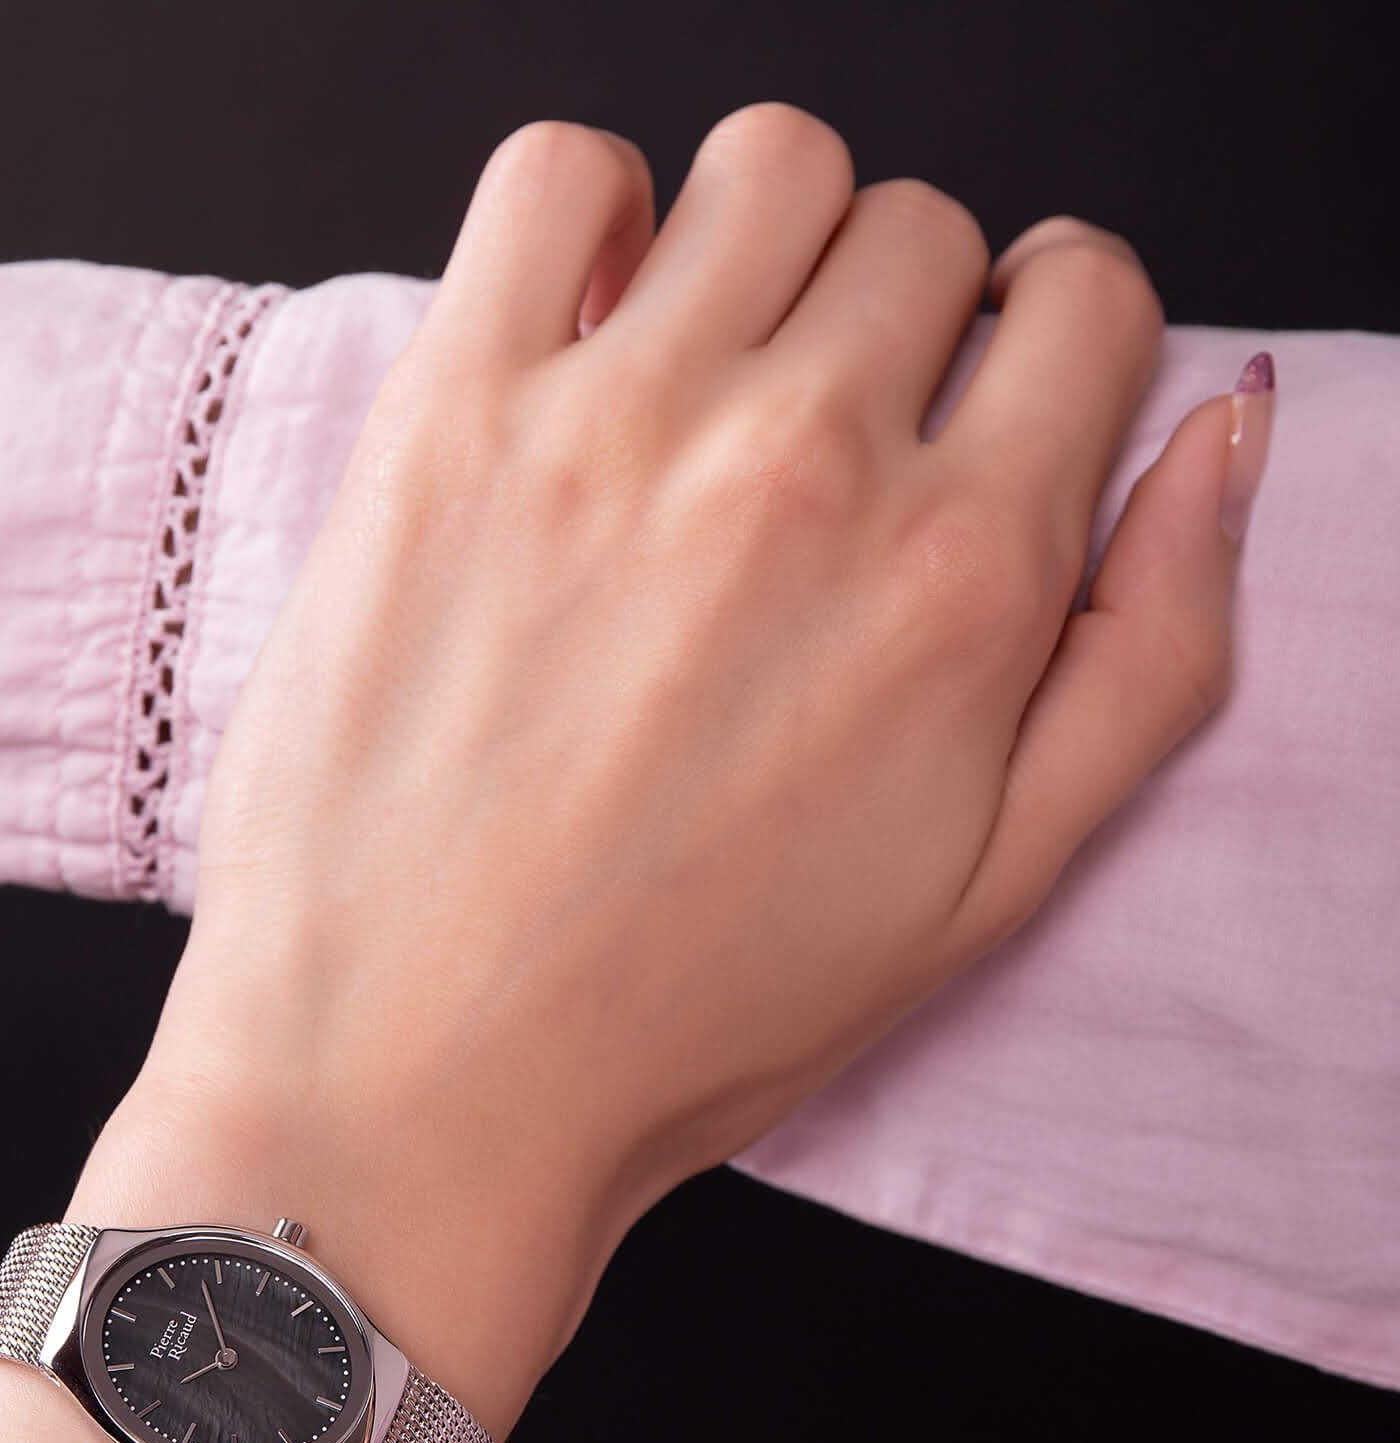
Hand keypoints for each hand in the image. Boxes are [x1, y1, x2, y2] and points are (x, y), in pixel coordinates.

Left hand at [105, 107, 1267, 1435]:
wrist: (412, 1079)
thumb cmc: (678, 1014)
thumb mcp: (986, 892)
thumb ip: (1150, 653)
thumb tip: (1223, 436)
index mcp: (958, 583)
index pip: (1087, 302)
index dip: (1045, 345)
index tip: (977, 405)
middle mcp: (806, 470)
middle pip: (924, 232)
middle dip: (901, 317)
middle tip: (820, 444)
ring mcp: (616, 427)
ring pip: (771, 170)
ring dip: (766, 249)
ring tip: (705, 384)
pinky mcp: (449, 423)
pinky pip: (556, 174)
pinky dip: (585, 215)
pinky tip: (578, 337)